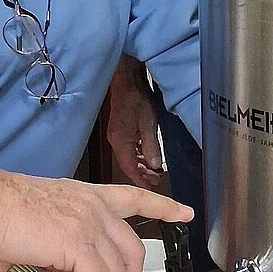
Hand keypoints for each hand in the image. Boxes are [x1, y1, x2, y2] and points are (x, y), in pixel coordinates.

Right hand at [0, 173, 190, 271]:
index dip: (163, 206)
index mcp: (87, 196)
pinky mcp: (78, 244)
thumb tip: (72, 251)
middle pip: (134, 251)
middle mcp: (95, 206)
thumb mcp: (45, 209)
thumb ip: (67, 226)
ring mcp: (90, 223)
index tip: (184, 213)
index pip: (136, 196)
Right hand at [107, 65, 164, 187]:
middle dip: (142, 175)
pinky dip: (138, 155)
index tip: (150, 189)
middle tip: (156, 181)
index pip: (129, 168)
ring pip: (128, 157)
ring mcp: (117, 135)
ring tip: (155, 171)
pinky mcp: (120, 130)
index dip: (140, 180)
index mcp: (121, 142)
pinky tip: (147, 156)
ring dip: (141, 165)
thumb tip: (155, 165)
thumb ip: (151, 147)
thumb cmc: (136, 99)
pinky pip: (128, 148)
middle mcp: (116, 141)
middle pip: (128, 165)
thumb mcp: (148, 124)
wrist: (127, 81)